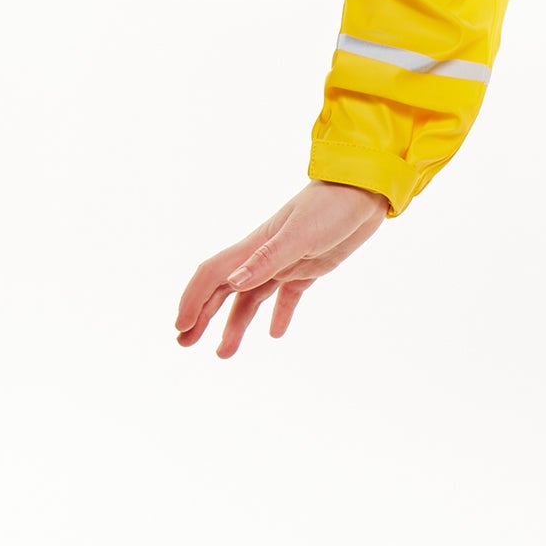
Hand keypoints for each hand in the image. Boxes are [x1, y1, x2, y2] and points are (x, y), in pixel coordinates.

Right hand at [175, 182, 390, 356]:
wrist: (365, 191)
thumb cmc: (331, 206)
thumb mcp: (300, 235)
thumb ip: (267, 259)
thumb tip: (232, 284)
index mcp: (255, 246)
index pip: (212, 276)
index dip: (193, 301)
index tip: (181, 328)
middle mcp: (263, 256)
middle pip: (223, 290)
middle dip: (202, 316)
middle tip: (184, 344)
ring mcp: (286, 262)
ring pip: (251, 299)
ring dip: (234, 325)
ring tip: (223, 353)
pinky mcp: (309, 268)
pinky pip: (287, 296)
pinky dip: (279, 315)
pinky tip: (276, 334)